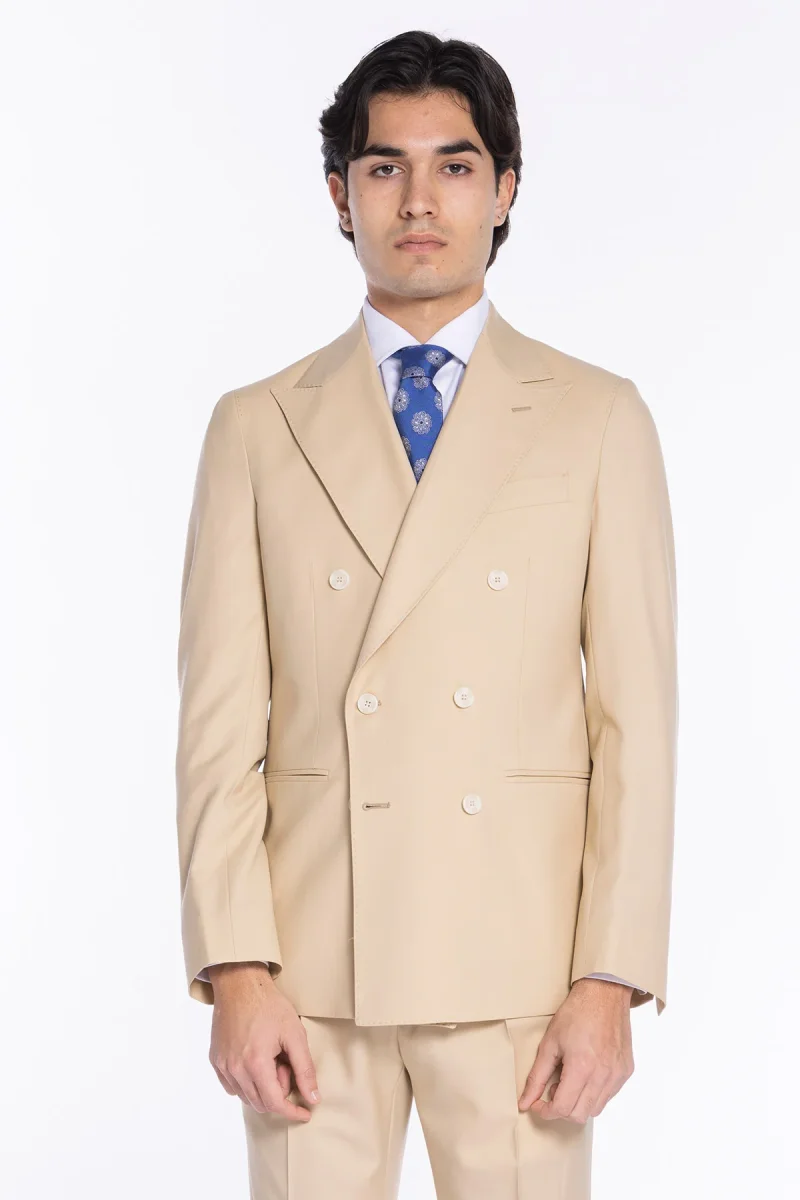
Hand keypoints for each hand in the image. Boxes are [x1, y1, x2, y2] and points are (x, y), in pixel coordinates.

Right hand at [207, 962, 319, 1121]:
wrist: (240, 984)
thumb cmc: (269, 1006)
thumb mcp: (295, 1033)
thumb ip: (304, 1069)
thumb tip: (313, 1098)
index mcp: (255, 1063)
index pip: (275, 1103)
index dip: (293, 1112)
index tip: (306, 1113)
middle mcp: (235, 1069)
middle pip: (260, 1103)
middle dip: (279, 1092)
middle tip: (285, 1064)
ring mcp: (222, 1065)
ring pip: (246, 1097)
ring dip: (263, 1088)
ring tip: (271, 1058)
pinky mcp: (215, 1060)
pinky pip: (232, 1086)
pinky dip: (247, 1083)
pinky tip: (256, 1062)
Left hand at [517, 978, 634, 1122]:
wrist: (604, 994)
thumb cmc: (576, 1014)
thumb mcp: (550, 1043)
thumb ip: (537, 1076)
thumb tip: (524, 1102)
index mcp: (582, 1067)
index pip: (563, 1108)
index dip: (546, 1111)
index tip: (537, 1104)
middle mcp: (603, 1075)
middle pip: (579, 1114)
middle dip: (561, 1109)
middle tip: (553, 1088)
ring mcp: (618, 1075)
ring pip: (595, 1109)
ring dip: (578, 1103)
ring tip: (570, 1080)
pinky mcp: (626, 1071)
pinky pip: (608, 1096)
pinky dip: (594, 1094)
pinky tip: (586, 1075)